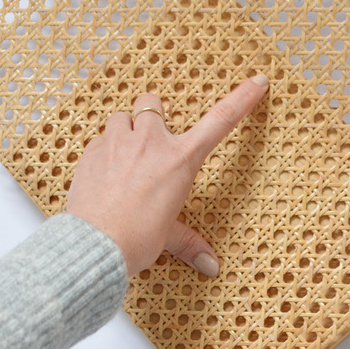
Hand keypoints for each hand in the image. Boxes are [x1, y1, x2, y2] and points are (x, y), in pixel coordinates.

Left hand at [66, 74, 268, 275]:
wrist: (95, 246)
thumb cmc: (136, 239)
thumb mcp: (168, 237)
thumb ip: (189, 243)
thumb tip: (210, 266)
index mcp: (181, 160)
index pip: (220, 121)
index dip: (242, 99)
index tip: (257, 82)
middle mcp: (151, 143)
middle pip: (152, 102)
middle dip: (152, 115)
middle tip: (151, 140)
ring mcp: (118, 142)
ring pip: (121, 116)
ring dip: (124, 130)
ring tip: (124, 158)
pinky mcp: (91, 152)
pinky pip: (98, 140)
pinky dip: (103, 152)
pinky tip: (104, 174)